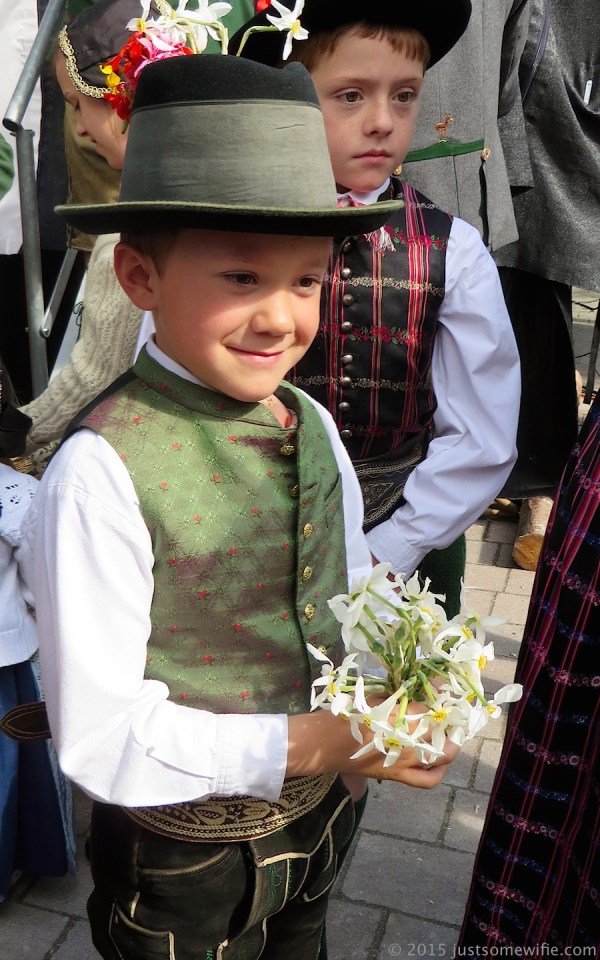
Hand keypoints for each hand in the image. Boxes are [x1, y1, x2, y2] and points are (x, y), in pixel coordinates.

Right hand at [287, 706, 459, 789]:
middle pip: (441, 736)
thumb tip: (416, 694)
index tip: (446, 693)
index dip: (441, 701)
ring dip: (448, 750)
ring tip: (448, 741)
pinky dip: (436, 773)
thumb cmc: (345, 715)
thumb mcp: (373, 699)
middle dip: (451, 728)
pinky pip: (425, 780)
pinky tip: (436, 764)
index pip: (430, 710)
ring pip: (439, 760)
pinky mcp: (396, 775)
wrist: (323, 743)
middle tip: (452, 719)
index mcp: (398, 717)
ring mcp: (403, 762)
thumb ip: (397, 698)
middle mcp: (405, 741)